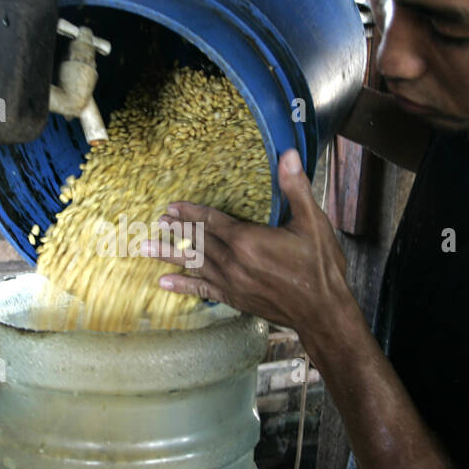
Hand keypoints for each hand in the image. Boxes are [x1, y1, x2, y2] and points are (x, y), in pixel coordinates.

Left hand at [141, 148, 352, 333]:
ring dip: (169, 255)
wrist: (323, 312)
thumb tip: (289, 155)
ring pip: (194, 265)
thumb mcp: (313, 223)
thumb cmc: (321, 267)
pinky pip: (203, 291)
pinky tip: (165, 283)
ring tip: (145, 248)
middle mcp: (234, 263)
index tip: (172, 207)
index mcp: (249, 241)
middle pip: (198, 242)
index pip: (212, 222)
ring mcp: (232, 283)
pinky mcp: (235, 299)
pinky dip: (184, 286)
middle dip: (177, 230)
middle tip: (156, 222)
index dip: (191, 213)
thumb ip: (296, 188)